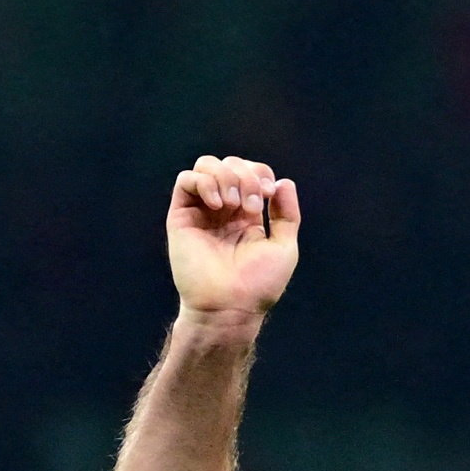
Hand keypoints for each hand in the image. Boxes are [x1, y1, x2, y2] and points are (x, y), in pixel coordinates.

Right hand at [164, 156, 302, 323]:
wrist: (230, 305)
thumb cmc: (258, 284)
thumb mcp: (284, 247)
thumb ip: (287, 215)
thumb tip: (284, 182)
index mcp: (248, 214)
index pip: (252, 172)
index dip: (261, 173)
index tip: (267, 194)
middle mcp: (224, 208)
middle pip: (231, 164)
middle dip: (245, 176)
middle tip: (250, 205)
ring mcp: (202, 210)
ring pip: (207, 165)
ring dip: (225, 176)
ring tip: (232, 203)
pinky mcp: (182, 216)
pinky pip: (186, 180)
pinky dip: (204, 182)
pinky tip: (217, 204)